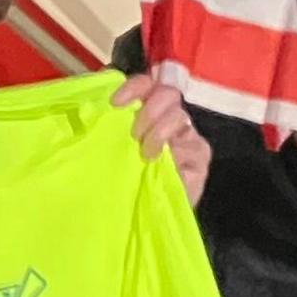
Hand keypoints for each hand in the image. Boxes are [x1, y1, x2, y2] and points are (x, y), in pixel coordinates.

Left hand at [115, 70, 211, 203]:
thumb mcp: (107, 144)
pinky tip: (162, 164)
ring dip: (158, 133)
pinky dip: (174, 152)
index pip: (147, 83)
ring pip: (178, 116)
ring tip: (145, 154)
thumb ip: (107, 121)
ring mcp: (188, 136)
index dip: (134, 87)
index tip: (116, 104)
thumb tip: (97, 99)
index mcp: (147, 109)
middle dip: (148, 111)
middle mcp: (170, 117)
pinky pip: (191, 145)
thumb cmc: (120, 177)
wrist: (137, 213)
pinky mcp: (200, 157)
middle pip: (168, 94)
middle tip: (134, 135)